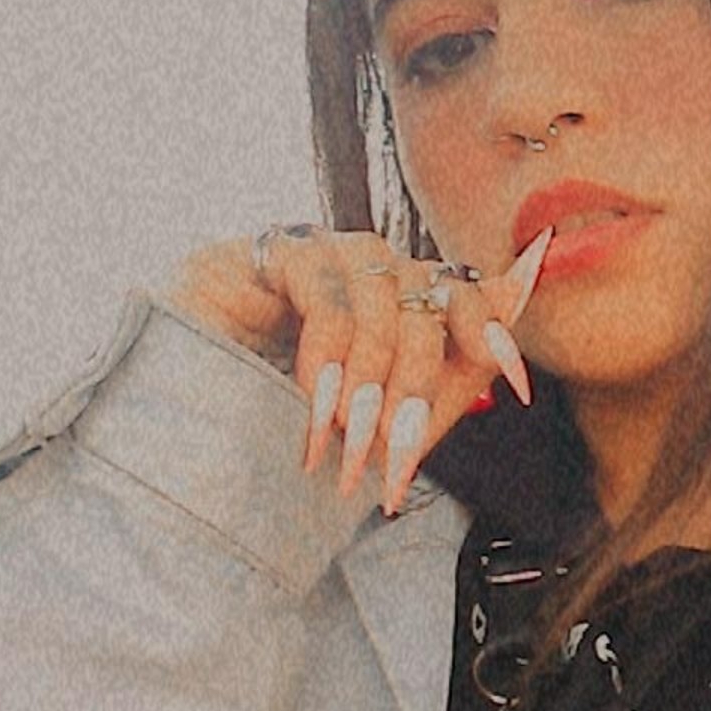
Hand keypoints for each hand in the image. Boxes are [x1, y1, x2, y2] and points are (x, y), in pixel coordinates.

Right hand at [167, 223, 551, 513]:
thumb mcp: (385, 415)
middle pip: (422, 302)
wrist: (188, 437)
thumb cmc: (291, 426)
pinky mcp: (263, 250)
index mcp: (395, 295)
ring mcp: (314, 251)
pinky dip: (327, 356)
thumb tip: (521, 331)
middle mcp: (362, 264)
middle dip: (415, 391)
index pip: (457, 291)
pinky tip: (312, 408)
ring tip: (346, 442)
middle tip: (394, 460)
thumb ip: (453, 374)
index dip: (489, 329)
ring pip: (378, 296)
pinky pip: (323, 292)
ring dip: (370, 381)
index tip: (517, 382)